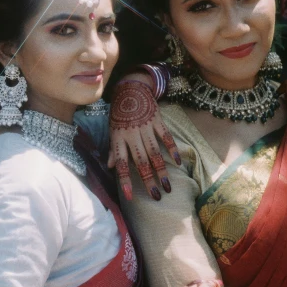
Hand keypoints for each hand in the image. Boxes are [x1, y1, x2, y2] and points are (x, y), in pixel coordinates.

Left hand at [108, 78, 181, 201]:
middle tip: (156, 196)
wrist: (131, 89)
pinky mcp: (157, 121)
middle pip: (140, 161)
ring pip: (154, 152)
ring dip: (161, 171)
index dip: (125, 180)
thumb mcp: (112, 130)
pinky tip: (177, 162)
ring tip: (168, 186)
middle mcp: (132, 135)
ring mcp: (146, 128)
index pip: (120, 163)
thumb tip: (109, 167)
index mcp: (119, 139)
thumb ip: (113, 149)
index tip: (129, 196)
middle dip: (148, 180)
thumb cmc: (120, 113)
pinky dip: (172, 149)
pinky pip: (166, 137)